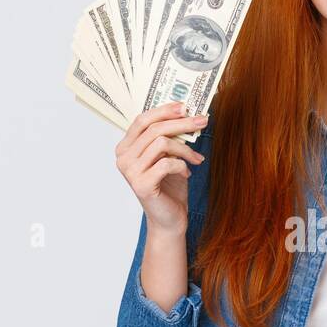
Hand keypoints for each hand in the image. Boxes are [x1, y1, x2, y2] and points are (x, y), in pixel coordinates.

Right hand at [115, 102, 207, 235]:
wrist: (169, 219)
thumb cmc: (169, 187)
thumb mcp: (168, 156)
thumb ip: (168, 136)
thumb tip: (185, 111)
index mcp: (125, 147)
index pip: (142, 120)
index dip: (164, 110)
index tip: (185, 106)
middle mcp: (123, 158)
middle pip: (154, 128)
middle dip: (182, 123)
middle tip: (203, 121)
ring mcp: (130, 172)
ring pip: (162, 143)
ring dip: (185, 149)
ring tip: (196, 159)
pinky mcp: (142, 185)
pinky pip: (167, 163)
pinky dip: (182, 165)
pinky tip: (187, 174)